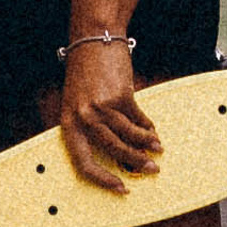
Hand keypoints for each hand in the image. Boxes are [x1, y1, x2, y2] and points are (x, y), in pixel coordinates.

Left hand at [57, 38, 161, 193]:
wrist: (93, 37)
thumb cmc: (86, 71)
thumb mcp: (79, 101)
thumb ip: (92, 125)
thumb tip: (119, 154)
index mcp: (69, 123)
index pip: (83, 163)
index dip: (103, 180)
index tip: (121, 188)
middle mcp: (83, 117)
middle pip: (113, 151)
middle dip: (135, 163)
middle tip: (151, 170)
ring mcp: (101, 107)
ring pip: (129, 136)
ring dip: (147, 144)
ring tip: (158, 149)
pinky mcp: (120, 95)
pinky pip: (138, 119)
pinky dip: (148, 127)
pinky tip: (154, 130)